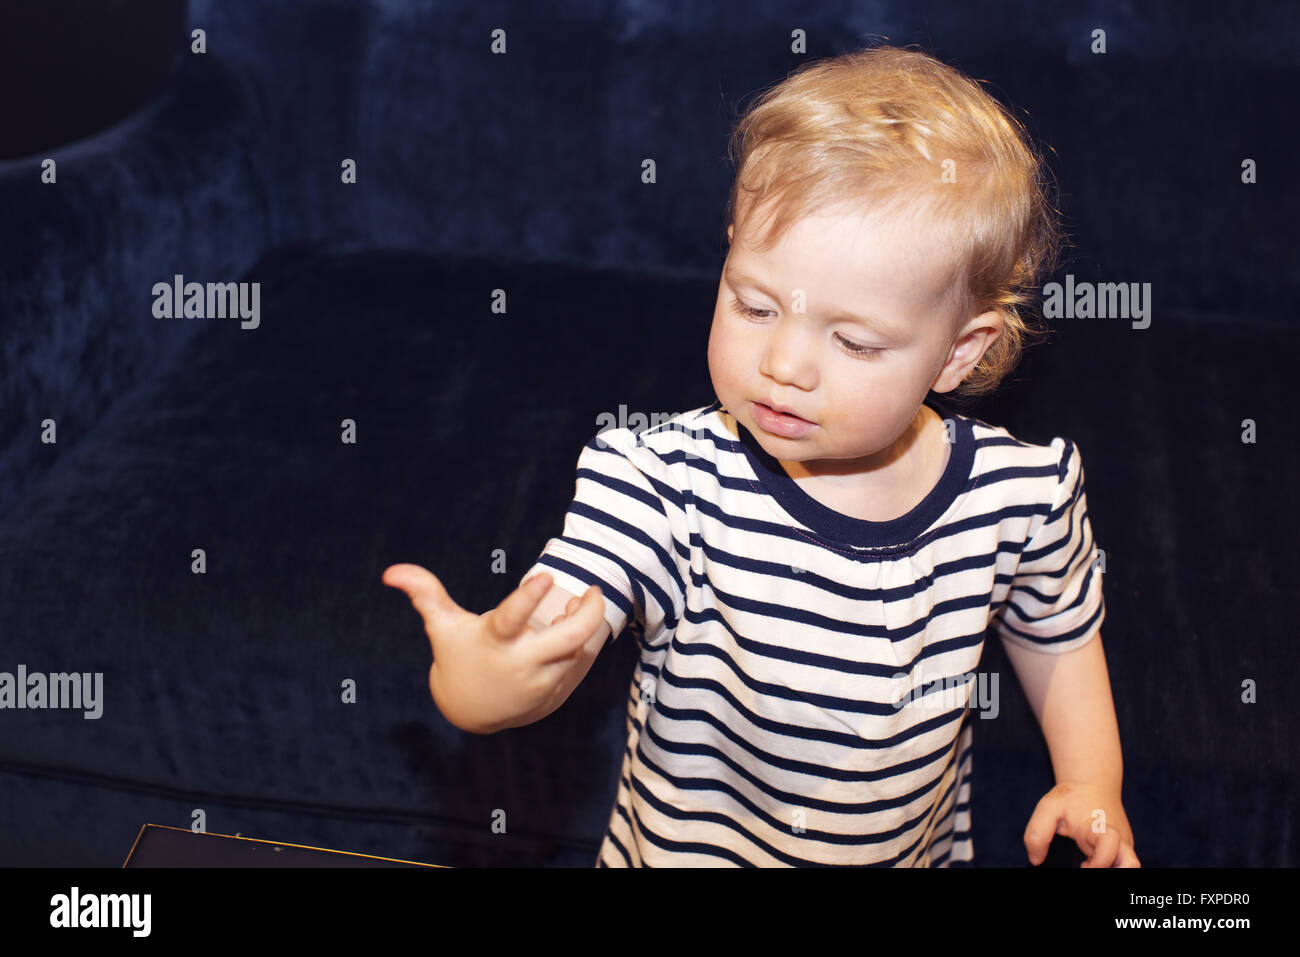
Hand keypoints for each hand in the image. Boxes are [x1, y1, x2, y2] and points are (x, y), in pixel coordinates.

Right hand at [381, 563, 603, 733]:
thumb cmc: (458, 657)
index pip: (511, 619)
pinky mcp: (555, 691)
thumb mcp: (443, 627)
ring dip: (586, 625)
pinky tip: (580, 624)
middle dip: (587, 613)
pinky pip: (581, 662)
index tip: (546, 576)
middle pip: (567, 638)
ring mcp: (541, 681)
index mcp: (494, 641)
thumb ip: (425, 594)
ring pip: (578, 649)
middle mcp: (521, 664)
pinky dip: (585, 643)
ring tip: (581, 604)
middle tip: (592, 590)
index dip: (528, 598)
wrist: (472, 712)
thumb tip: (392, 571)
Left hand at [1024, 781, 1140, 867]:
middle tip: (1086, 867)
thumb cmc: (1071, 797)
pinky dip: (1108, 866)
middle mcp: (1117, 838)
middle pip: (1132, 863)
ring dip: (1112, 869)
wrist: (1093, 784)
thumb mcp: (1048, 807)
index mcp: (1098, 827)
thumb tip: (1036, 860)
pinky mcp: (1123, 848)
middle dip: (1115, 872)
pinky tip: (1090, 863)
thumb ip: (1037, 834)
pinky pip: (1122, 863)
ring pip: (1130, 865)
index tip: (1083, 866)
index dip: (1101, 861)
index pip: (1110, 845)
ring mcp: (1123, 844)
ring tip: (1088, 865)